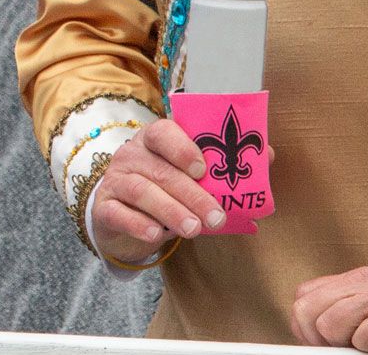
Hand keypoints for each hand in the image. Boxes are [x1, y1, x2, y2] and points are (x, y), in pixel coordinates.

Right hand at [91, 116, 225, 263]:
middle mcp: (131, 155)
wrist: (122, 217)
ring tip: (194, 229)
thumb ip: (219, 171)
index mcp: (154, 140)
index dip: (183, 149)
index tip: (202, 170)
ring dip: (170, 211)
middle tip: (216, 217)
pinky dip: (138, 224)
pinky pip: (118, 213)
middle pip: (161, 171)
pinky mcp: (103, 208)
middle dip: (192, 195)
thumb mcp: (187, 178)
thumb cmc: (164, 191)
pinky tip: (156, 235)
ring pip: (141, 191)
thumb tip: (264, 162)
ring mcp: (114, 180)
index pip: (163, 133)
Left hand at [290, 268, 367, 351]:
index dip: (304, 325)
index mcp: (353, 280)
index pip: (303, 297)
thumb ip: (344, 312)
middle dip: (320, 337)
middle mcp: (363, 282)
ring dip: (347, 343)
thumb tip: (312, 336)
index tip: (322, 343)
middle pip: (308, 310)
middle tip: (345, 346)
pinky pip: (364, 337)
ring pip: (330, 324)